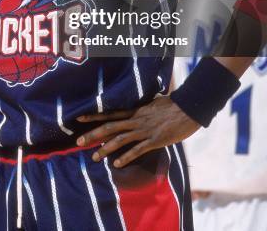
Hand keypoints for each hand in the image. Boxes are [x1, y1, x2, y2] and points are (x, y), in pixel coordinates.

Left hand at [76, 96, 199, 167]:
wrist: (188, 108)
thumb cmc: (173, 105)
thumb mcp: (154, 103)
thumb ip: (144, 107)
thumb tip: (138, 107)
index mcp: (135, 111)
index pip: (110, 113)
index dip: (94, 116)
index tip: (79, 118)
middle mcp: (136, 120)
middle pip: (110, 127)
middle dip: (93, 134)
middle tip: (78, 141)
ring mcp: (144, 130)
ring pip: (120, 139)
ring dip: (105, 148)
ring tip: (94, 157)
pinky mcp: (154, 140)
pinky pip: (138, 150)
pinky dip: (126, 157)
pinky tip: (117, 164)